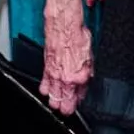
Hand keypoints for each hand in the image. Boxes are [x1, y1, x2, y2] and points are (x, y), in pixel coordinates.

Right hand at [39, 0, 92, 114]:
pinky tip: (48, 91)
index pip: (76, 100)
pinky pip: (43, 86)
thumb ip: (87, 76)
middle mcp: (65, 79)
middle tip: (66, 106)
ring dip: (54, 100)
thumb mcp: (91, 59)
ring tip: (58, 101)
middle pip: (61, 103)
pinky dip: (46, 90)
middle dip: (64, 106)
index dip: (76, 104)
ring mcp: (54, 75)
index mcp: (79, 77)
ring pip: (51, 97)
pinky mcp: (45, 69)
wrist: (64, 27)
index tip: (76, 104)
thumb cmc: (78, 39)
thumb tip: (84, 88)